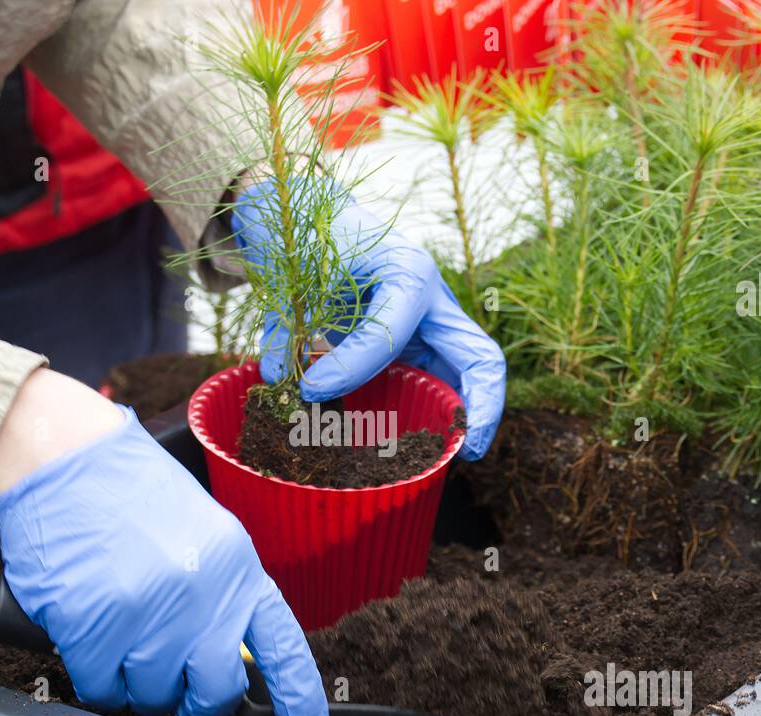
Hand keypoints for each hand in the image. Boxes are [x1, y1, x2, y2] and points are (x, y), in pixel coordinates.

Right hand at [0, 371, 328, 715]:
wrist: (68, 458)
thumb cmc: (130, 493)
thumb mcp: (204, 533)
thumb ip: (223, 592)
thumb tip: (227, 655)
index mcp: (236, 568)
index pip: (281, 646)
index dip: (298, 697)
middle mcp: (202, 594)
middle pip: (215, 690)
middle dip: (196, 702)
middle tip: (175, 687)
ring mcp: (150, 611)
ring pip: (153, 695)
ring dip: (134, 681)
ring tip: (120, 634)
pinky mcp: (96, 625)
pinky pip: (102, 689)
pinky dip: (94, 675)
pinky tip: (90, 637)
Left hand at [233, 180, 505, 459]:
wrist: (309, 212)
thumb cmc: (306, 235)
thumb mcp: (292, 279)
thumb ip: (287, 330)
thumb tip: (279, 379)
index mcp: (407, 272)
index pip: (390, 334)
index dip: (351, 368)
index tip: (309, 388)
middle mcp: (432, 298)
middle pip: (478, 356)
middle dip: (481, 406)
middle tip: (466, 451)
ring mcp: (430, 321)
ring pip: (465, 373)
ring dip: (460, 414)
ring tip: (444, 458)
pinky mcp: (418, 339)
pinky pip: (439, 378)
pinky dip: (432, 409)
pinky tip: (412, 443)